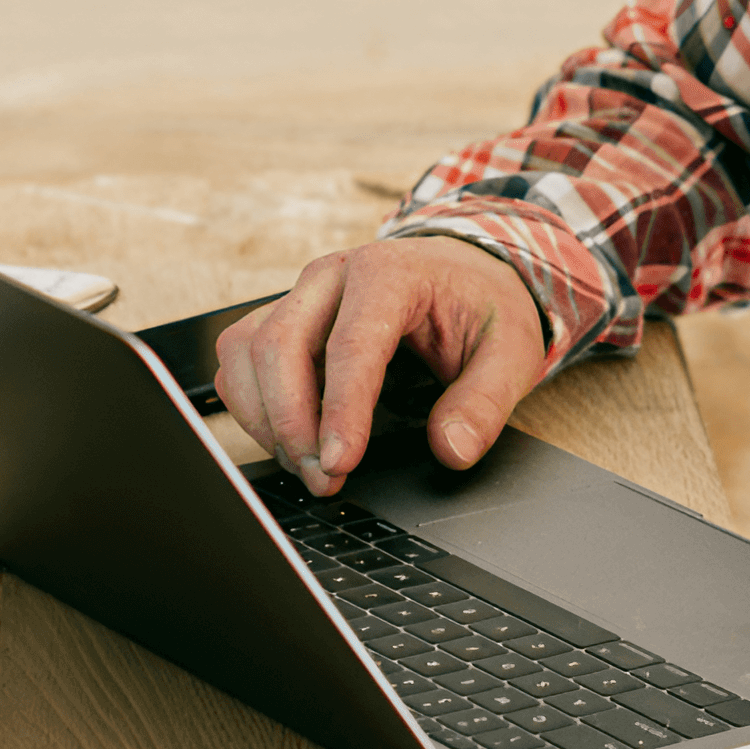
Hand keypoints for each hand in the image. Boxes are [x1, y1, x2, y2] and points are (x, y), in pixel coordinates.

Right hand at [212, 236, 546, 496]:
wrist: (461, 270)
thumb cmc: (479, 305)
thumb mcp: (511, 350)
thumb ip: (485, 402)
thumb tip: (452, 449)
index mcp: (389, 273)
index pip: (348, 345)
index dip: (338, 412)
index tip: (338, 464)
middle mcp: (331, 277)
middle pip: (277, 345)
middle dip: (290, 423)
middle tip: (323, 477)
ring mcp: (297, 295)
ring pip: (243, 352)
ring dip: (265, 419)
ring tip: (308, 464)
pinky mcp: (278, 317)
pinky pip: (238, 362)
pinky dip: (253, 408)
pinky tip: (292, 439)